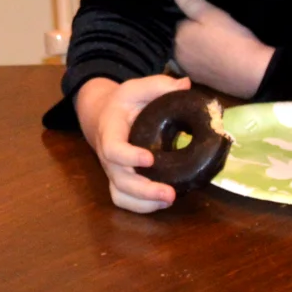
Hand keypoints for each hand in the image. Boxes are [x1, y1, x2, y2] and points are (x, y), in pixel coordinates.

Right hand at [73, 75, 190, 212]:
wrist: (104, 115)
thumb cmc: (125, 103)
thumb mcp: (136, 88)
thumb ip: (159, 85)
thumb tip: (186, 85)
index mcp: (110, 131)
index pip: (112, 148)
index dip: (128, 156)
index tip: (150, 159)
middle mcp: (109, 156)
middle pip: (119, 179)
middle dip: (143, 190)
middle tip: (170, 194)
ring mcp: (113, 171)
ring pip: (120, 194)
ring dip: (143, 203)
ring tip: (169, 200)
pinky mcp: (120, 181)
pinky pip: (124, 200)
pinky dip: (141, 207)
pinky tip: (162, 203)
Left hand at [171, 0, 273, 97]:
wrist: (252, 73)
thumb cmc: (231, 39)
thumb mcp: (211, 14)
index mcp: (176, 37)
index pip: (172, 22)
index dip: (182, 15)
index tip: (193, 12)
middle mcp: (175, 56)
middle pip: (176, 39)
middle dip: (184, 32)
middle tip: (202, 25)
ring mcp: (187, 70)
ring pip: (183, 53)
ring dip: (190, 47)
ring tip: (206, 39)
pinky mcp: (199, 80)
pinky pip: (193, 65)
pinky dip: (199, 59)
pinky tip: (211, 54)